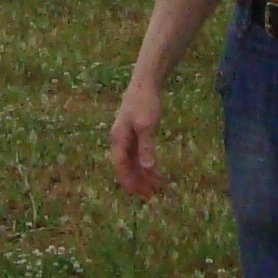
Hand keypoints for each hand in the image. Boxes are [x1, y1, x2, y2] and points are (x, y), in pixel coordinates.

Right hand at [110, 80, 165, 196]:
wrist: (145, 83)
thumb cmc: (145, 102)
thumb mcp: (146, 125)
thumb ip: (146, 147)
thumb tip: (147, 169)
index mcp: (118, 139)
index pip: (120, 166)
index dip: (129, 182)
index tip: (141, 194)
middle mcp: (119, 140)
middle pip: (126, 167)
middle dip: (138, 181)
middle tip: (153, 195)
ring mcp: (126, 137)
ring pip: (132, 162)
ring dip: (143, 175)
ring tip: (158, 186)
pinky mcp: (134, 133)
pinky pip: (137, 155)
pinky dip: (145, 164)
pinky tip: (155, 171)